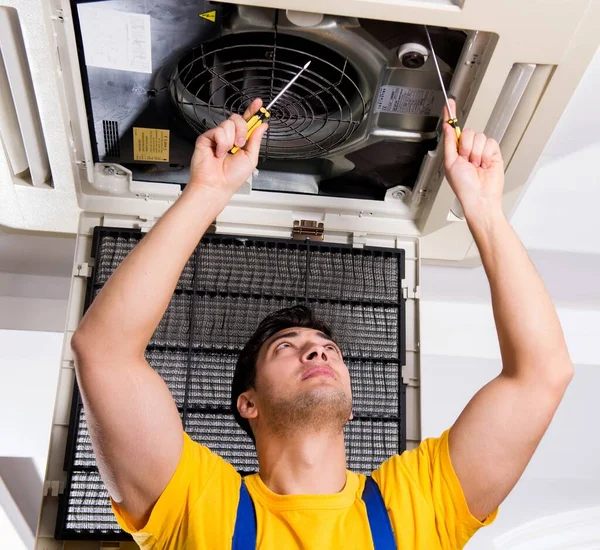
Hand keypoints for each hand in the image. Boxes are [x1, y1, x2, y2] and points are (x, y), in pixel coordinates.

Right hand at [187, 98, 268, 198]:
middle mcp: (230, 137)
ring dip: (231, 140)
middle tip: (240, 144)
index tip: (258, 104)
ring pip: (229, 124)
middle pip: (238, 119)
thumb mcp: (251, 158)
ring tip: (227, 152)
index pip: (247, 122)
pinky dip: (221, 143)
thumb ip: (256, 140)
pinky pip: (218, 130)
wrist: (217, 185)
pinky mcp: (207, 137)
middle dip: (242, 129)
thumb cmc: (232, 177)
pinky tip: (218, 153)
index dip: (253, 111)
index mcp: (241, 141)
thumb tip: (262, 126)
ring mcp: (218, 136)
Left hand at [442, 99, 504, 218]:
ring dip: (476, 153)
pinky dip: (486, 154)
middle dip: (466, 147)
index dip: (451, 115)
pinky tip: (484, 164)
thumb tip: (447, 127)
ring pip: (479, 137)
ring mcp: (480, 150)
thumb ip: (449, 143)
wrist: (479, 196)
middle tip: (466, 161)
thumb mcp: (449, 163)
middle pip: (467, 132)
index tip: (450, 103)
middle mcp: (467, 149)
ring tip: (476, 166)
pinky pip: (490, 142)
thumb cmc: (463, 186)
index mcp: (454, 151)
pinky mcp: (493, 152)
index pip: (452, 129)